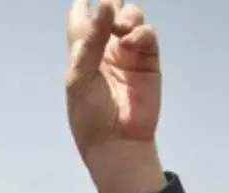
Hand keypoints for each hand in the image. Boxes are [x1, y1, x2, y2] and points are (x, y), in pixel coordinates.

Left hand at [65, 0, 160, 161]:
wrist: (116, 142)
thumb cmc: (90, 114)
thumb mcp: (79, 77)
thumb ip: (90, 40)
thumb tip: (104, 5)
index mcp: (82, 52)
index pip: (81, 19)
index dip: (83, 4)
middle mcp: (105, 48)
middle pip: (110, 11)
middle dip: (111, 1)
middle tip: (111, 0)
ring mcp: (128, 53)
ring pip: (131, 17)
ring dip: (127, 16)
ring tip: (122, 29)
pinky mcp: (148, 60)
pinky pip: (147, 35)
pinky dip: (141, 33)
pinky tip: (132, 41)